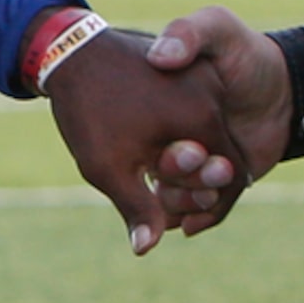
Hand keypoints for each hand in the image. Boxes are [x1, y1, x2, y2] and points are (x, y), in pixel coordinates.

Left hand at [44, 28, 251, 254]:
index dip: (213, 200)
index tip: (188, 218)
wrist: (72, 52)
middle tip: (169, 194)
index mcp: (202, 117)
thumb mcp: (108, 166)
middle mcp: (210, 92)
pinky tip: (159, 147)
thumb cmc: (90, 110)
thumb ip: (138, 209)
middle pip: (224, 150)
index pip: (232, 172)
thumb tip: (145, 250)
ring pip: (212, 129)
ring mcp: (201, 74)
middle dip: (201, 179)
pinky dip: (188, 131)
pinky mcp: (190, 65)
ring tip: (160, 172)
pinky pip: (200, 108)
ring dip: (195, 155)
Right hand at [145, 6, 292, 231]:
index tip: (190, 148)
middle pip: (165, 175)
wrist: (286, 83)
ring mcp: (194, 163)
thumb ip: (189, 32)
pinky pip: (203, 209)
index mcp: (162, 110)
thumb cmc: (246, 54)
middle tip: (208, 166)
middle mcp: (172, 138)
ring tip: (213, 190)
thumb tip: (160, 56)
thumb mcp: (216, 27)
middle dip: (181, 181)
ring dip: (189, 204)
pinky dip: (199, 218)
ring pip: (179, 199)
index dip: (168, 156)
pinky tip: (195, 224)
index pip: (149, 143)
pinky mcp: (219, 182)